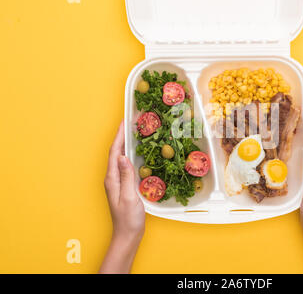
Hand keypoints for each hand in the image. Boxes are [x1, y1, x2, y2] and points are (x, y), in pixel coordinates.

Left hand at [99, 121, 144, 273]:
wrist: (127, 235)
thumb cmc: (128, 219)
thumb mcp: (130, 197)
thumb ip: (126, 177)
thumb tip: (123, 157)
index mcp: (112, 179)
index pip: (114, 153)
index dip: (119, 136)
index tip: (124, 122)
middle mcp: (112, 178)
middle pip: (115, 152)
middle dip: (121, 136)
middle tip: (130, 122)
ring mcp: (117, 182)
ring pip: (120, 157)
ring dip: (125, 144)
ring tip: (132, 132)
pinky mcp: (123, 185)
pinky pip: (125, 165)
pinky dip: (129, 154)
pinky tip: (136, 152)